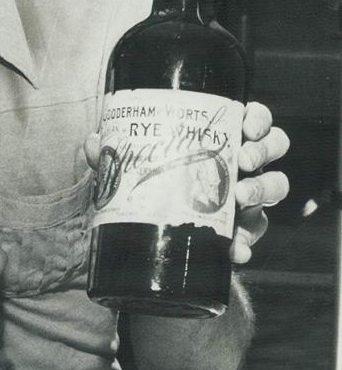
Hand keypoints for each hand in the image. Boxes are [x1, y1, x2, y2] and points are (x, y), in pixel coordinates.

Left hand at [84, 101, 290, 265]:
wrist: (156, 234)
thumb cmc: (152, 184)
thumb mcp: (132, 168)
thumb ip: (115, 157)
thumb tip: (94, 142)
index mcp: (221, 139)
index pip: (253, 119)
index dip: (258, 118)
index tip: (245, 125)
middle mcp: (242, 165)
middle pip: (274, 146)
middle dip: (263, 149)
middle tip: (242, 160)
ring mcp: (247, 197)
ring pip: (276, 185)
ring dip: (263, 188)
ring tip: (240, 197)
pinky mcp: (243, 230)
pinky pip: (254, 235)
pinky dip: (246, 243)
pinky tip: (236, 250)